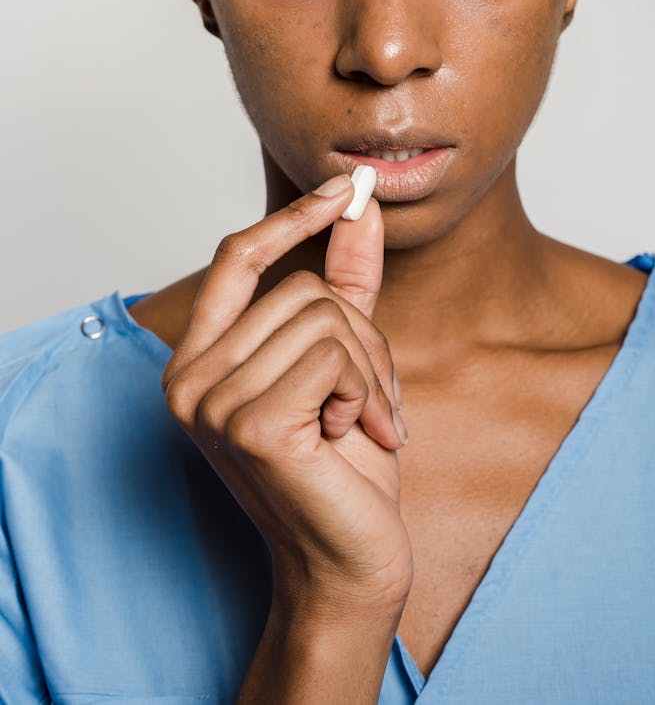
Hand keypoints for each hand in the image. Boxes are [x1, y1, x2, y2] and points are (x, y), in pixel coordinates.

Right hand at [162, 175, 412, 624]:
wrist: (351, 561)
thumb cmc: (344, 466)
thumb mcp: (346, 360)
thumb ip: (347, 282)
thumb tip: (360, 203)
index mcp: (200, 359)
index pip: (237, 255)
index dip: (294, 216)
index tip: (349, 186)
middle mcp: (189, 378)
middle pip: (301, 288)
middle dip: (362, 337)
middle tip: (372, 399)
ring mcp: (212, 402)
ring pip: (324, 318)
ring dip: (369, 371)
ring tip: (361, 423)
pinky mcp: (251, 425)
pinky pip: (335, 357)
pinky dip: (364, 392)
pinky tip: (348, 438)